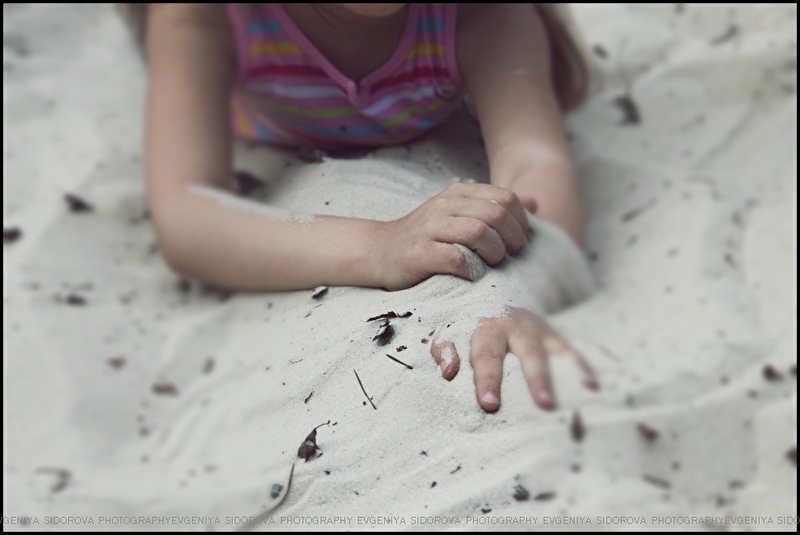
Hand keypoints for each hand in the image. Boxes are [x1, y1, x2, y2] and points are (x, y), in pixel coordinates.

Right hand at [373, 183, 537, 289]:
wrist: (379, 252)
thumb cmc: (427, 239)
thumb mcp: (460, 216)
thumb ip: (495, 209)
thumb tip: (535, 204)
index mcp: (458, 193)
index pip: (506, 198)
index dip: (521, 222)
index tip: (518, 243)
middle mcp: (444, 205)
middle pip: (496, 214)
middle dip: (511, 239)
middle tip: (508, 256)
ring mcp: (430, 227)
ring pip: (479, 231)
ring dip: (493, 252)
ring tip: (491, 264)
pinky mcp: (418, 253)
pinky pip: (455, 258)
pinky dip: (471, 269)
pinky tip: (471, 275)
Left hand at [430, 306, 597, 410]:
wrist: (495, 300)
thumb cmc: (470, 329)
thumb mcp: (451, 333)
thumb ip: (444, 349)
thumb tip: (448, 372)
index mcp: (488, 328)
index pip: (487, 355)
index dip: (488, 379)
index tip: (489, 404)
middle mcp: (518, 329)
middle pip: (529, 354)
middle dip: (537, 379)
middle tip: (544, 405)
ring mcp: (542, 333)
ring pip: (559, 352)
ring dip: (571, 372)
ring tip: (585, 393)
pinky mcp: (558, 339)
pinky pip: (575, 354)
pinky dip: (586, 368)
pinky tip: (595, 387)